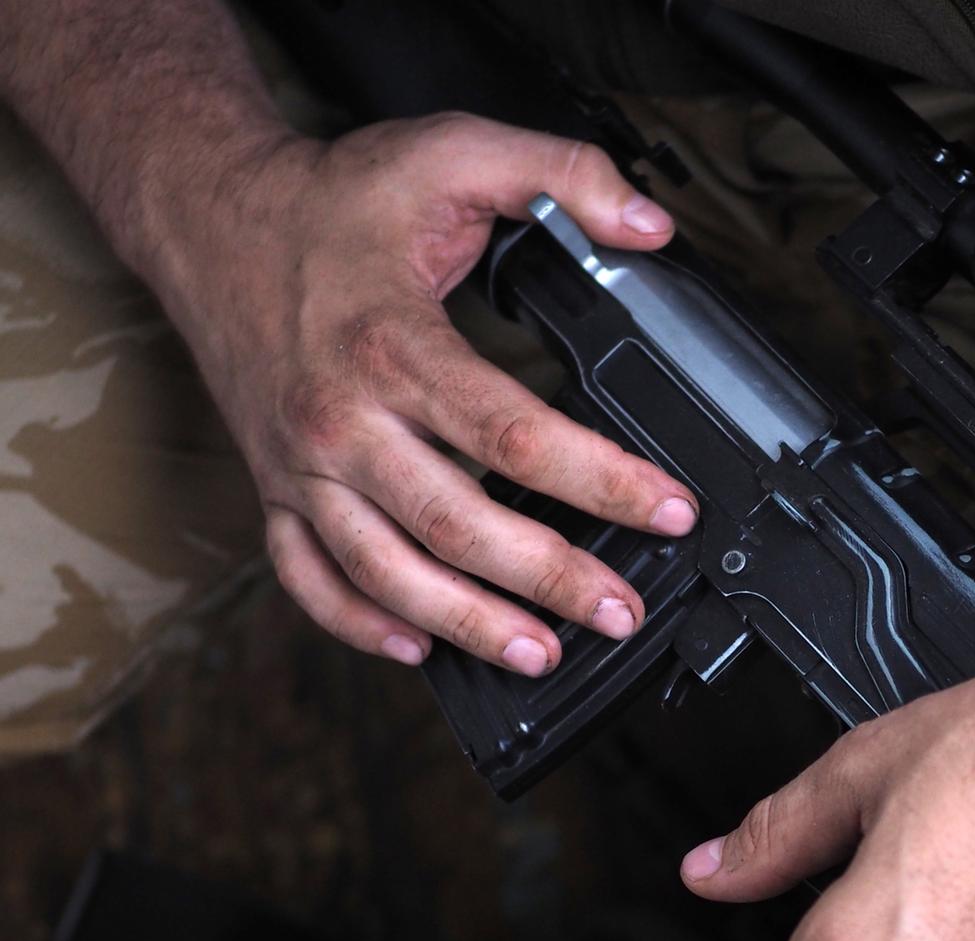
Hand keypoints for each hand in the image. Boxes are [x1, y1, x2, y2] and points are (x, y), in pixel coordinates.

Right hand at [151, 113, 697, 671]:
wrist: (207, 216)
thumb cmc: (332, 200)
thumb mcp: (451, 153)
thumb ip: (560, 173)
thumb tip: (652, 224)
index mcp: (393, 345)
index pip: (513, 434)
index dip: (603, 480)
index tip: (670, 510)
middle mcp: (342, 419)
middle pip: (456, 524)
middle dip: (551, 578)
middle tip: (622, 611)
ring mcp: (303, 465)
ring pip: (385, 570)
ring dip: (466, 624)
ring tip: (541, 655)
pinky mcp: (275, 489)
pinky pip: (308, 577)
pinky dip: (357, 624)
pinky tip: (417, 650)